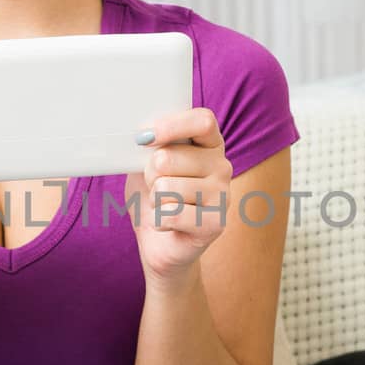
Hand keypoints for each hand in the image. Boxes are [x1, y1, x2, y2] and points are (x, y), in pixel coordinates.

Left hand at [123, 107, 231, 284]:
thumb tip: (142, 135)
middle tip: (156, 187)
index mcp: (210, 145)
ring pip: (165, 187)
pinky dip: (158, 221)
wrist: (160, 243)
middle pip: (169, 157)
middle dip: (149, 175)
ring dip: (154, 200)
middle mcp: (222, 167)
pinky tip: (167, 224)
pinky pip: (169, 214)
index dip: (172, 125)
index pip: (203, 121)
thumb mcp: (146, 163)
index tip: (145, 137)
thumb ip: (148, 145)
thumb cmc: (154, 197)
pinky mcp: (215, 224)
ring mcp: (223, 196)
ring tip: (164, 206)